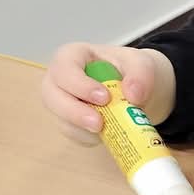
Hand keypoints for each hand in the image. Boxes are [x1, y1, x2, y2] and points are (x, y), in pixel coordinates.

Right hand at [41, 43, 175, 144]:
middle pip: (52, 96)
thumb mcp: (141, 63)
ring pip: (62, 120)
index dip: (80, 84)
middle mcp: (59, 80)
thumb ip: (141, 74)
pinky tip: (107, 134)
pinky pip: (74, 134)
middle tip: (99, 123)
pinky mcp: (69, 123)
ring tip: (108, 130)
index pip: (64, 68)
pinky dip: (90, 138)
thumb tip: (134, 95)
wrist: (136, 88)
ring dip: (84, 130)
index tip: (104, 97)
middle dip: (74, 113)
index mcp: (72, 56)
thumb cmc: (130, 69)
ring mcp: (61, 103)